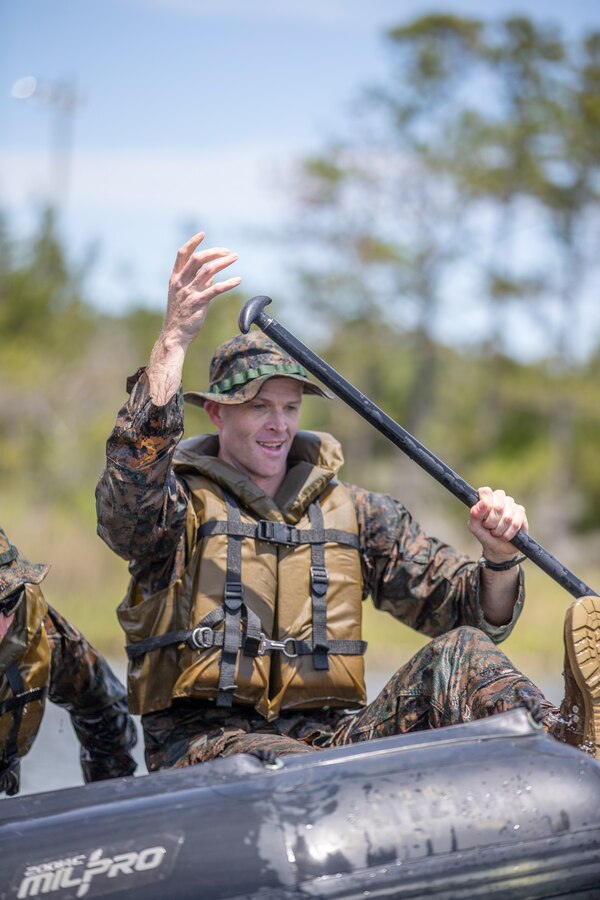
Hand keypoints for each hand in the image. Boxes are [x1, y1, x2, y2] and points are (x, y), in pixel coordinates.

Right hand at [162, 232, 240, 350]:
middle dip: (214, 251)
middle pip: (198, 258)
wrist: (174, 334)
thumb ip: (197, 283)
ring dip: (224, 262)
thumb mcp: (184, 295)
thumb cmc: (180, 315)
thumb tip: (212, 274)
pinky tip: (238, 280)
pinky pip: (216, 289)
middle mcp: (181, 282)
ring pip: (208, 270)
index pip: (182, 254)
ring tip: (235, 258)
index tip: (203, 234)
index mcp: (175, 278)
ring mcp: (189, 292)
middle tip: (228, 251)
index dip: (192, 242)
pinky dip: (228, 283)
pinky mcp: (199, 303)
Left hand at [468, 486, 527, 563]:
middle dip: (492, 522)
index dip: (485, 506)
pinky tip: (505, 535)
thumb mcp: (474, 526)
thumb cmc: (485, 534)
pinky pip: (516, 523)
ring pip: (507, 517)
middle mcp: (499, 497)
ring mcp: (511, 503)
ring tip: (497, 532)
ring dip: (500, 529)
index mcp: (486, 497)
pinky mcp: (521, 512)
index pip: (485, 492)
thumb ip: (475, 514)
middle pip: (497, 506)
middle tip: (489, 527)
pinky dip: (508, 533)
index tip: (483, 517)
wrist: (497, 548)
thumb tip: (483, 503)